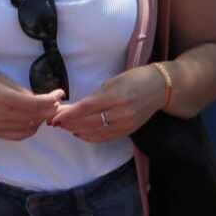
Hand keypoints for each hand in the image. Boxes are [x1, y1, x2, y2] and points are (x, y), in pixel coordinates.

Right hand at [0, 73, 62, 140]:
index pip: (35, 103)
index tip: (60, 93)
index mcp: (2, 98)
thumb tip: (39, 99)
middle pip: (35, 116)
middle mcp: (1, 115)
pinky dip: (31, 129)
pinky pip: (20, 136)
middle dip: (50, 109)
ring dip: (42, 119)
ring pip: (30, 127)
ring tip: (46, 110)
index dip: (51, 99)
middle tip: (57, 102)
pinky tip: (34, 121)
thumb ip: (20, 90)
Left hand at [49, 65, 164, 142]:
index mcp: (116, 96)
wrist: (160, 88)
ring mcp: (125, 124)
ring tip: (64, 127)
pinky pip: (105, 137)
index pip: (86, 108)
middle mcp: (121, 113)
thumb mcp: (113, 82)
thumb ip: (95, 96)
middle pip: (89, 122)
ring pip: (95, 132)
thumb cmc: (135, 78)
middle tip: (54, 122)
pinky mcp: (128, 131)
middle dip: (69, 123)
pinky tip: (80, 133)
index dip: (69, 114)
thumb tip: (75, 107)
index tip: (55, 116)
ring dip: (77, 130)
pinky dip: (90, 137)